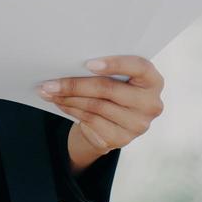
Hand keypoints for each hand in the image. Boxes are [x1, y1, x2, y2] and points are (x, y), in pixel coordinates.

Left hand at [38, 55, 164, 165]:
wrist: (114, 122)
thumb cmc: (115, 88)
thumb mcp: (117, 76)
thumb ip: (105, 69)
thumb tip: (69, 63)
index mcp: (153, 81)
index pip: (140, 67)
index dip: (115, 64)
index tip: (89, 64)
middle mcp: (150, 104)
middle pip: (109, 89)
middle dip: (76, 84)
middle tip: (50, 82)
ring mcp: (137, 125)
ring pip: (95, 106)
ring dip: (68, 98)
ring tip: (48, 91)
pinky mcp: (121, 139)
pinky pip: (91, 120)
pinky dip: (71, 110)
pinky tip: (59, 103)